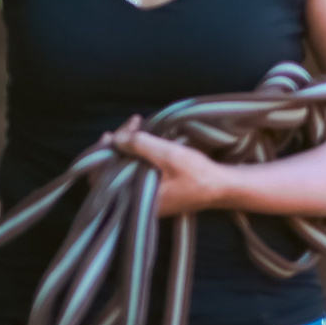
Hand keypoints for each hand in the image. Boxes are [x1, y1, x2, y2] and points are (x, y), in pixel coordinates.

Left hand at [105, 119, 222, 217]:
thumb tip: (115, 139)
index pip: (103, 178)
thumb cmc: (198, 174)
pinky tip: (143, 139)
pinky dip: (137, 154)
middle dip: (118, 144)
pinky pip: (136, 170)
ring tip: (137, 126)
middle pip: (113, 170)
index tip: (111, 134)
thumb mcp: (169, 155)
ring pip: (125, 168)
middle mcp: (136, 200)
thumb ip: (140, 145)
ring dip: (128, 146)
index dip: (102, 154)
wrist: (223, 187)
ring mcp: (145, 196)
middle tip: (131, 124)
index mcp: (135, 197)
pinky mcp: (154, 190)